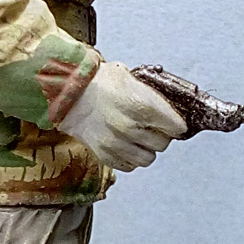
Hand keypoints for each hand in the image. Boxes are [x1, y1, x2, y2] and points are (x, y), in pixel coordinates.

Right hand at [58, 61, 186, 170]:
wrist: (68, 95)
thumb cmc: (99, 82)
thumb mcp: (129, 77)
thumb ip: (151, 94)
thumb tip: (169, 108)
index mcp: (141, 105)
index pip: (175, 126)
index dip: (176, 124)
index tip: (174, 123)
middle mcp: (130, 127)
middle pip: (163, 143)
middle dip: (161, 135)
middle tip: (153, 127)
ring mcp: (117, 144)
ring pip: (148, 158)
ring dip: (147, 149)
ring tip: (139, 137)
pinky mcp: (106, 156)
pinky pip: (130, 165)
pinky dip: (131, 157)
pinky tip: (126, 144)